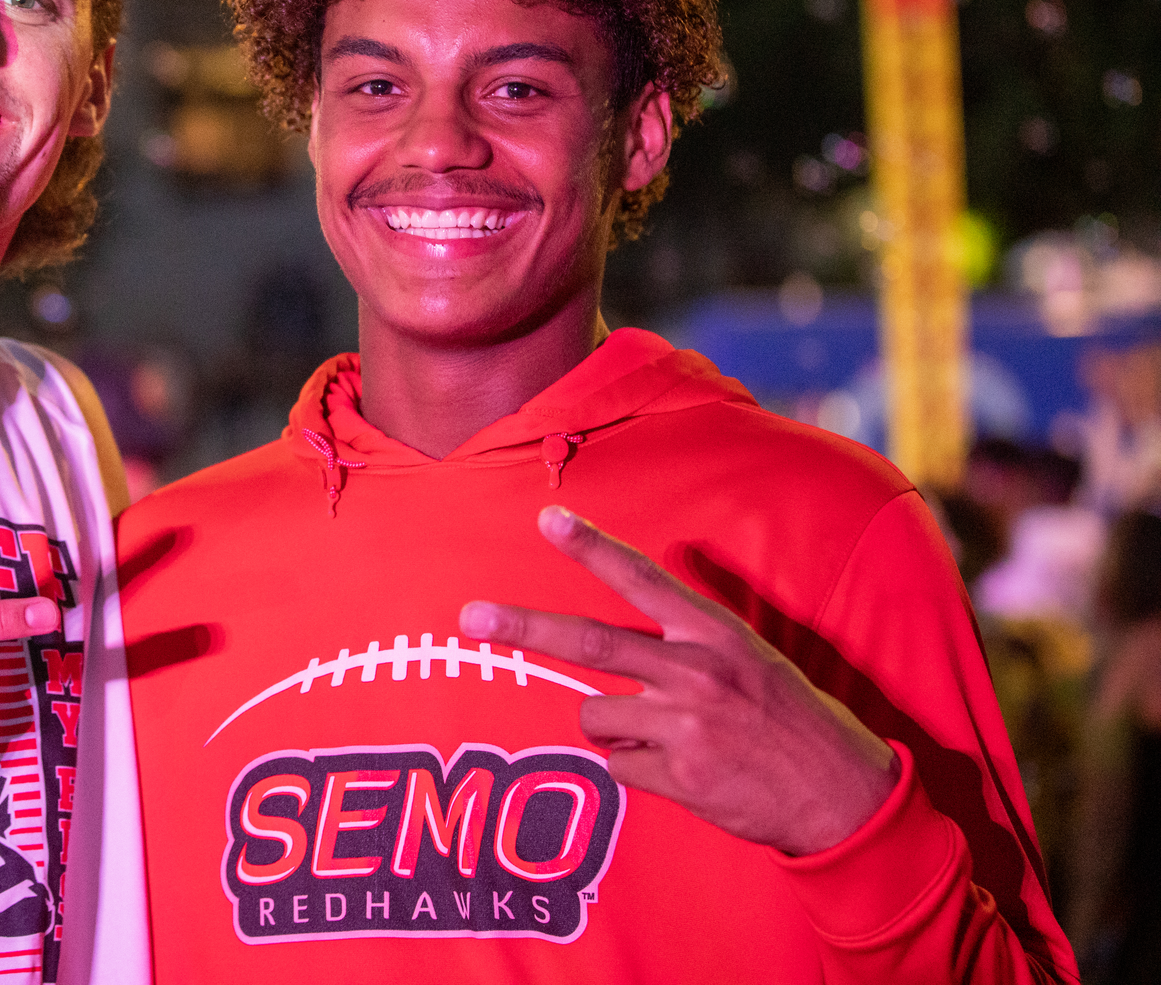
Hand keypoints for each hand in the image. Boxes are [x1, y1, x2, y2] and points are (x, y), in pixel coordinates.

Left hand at [458, 505, 898, 855]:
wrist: (839, 793)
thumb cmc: (786, 718)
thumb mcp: (749, 656)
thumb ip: (691, 629)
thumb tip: (656, 584)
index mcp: (713, 633)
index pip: (642, 579)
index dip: (592, 547)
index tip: (548, 518)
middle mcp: (695, 671)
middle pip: (590, 642)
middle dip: (523, 628)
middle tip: (471, 618)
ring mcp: (686, 724)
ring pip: (595, 715)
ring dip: (612, 727)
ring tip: (666, 736)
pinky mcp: (680, 774)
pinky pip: (618, 765)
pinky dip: (635, 768)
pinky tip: (680, 770)